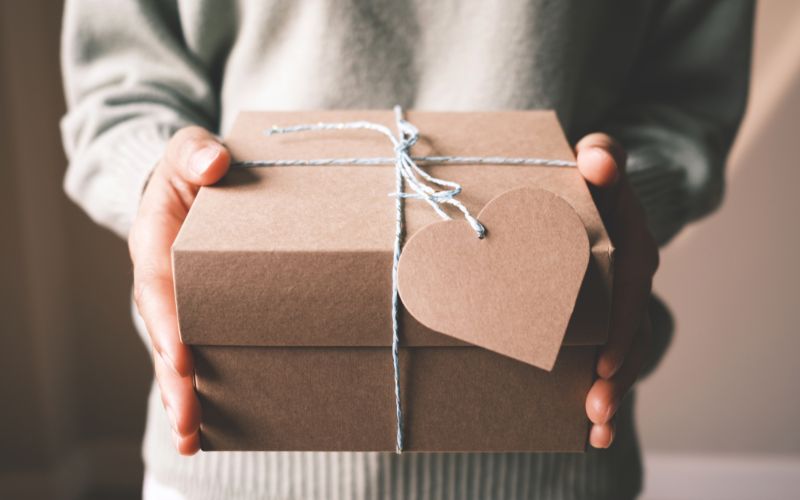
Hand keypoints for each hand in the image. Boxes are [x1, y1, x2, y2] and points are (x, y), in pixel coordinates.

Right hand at [129, 127, 230, 454]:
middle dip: (175, 383)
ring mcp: (181, 306)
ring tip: (194, 442)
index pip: (159, 289)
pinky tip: (218, 424)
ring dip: (186, 400)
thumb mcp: (191, 151)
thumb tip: (215, 162)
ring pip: (178, 357)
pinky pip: (202, 353)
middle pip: (164, 339)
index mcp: (156, 246)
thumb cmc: (193, 170)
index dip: (169, 324)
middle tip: (187, 425)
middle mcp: (163, 285)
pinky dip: (205, 387)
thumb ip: (197, 152)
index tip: (182, 357)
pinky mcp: (201, 315)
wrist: (193, 184)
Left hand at [575, 133, 659, 448]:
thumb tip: (595, 160)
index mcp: (633, 247)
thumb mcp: (594, 160)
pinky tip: (592, 434)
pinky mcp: (602, 319)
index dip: (620, 329)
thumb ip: (600, 153)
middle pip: (629, 335)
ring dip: (611, 395)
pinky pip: (610, 359)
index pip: (632, 291)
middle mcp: (633, 281)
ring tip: (595, 430)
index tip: (600, 364)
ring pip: (624, 356)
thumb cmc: (584, 179)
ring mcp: (620, 304)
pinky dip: (604, 394)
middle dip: (616, 377)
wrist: (586, 194)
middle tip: (595, 411)